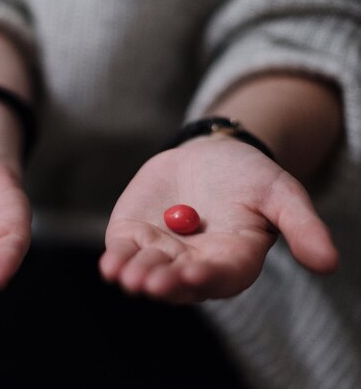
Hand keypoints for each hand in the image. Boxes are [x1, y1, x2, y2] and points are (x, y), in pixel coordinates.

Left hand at [100, 136, 337, 303]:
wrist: (208, 154)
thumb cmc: (248, 176)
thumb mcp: (280, 193)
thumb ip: (301, 226)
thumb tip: (329, 264)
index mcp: (232, 260)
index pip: (220, 276)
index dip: (206, 276)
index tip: (192, 274)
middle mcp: (194, 264)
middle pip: (178, 280)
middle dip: (164, 282)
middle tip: (151, 283)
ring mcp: (161, 252)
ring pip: (148, 271)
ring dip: (136, 275)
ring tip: (126, 276)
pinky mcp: (134, 237)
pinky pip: (124, 253)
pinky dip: (116, 260)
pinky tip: (108, 266)